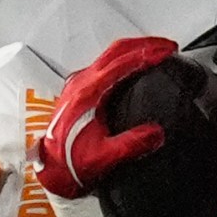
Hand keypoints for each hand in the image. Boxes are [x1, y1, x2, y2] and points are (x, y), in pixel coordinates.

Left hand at [35, 36, 178, 197]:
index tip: (168, 51)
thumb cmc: (69, 163)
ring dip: (133, 51)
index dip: (149, 53)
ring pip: (108, 56)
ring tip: (154, 55)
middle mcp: (81, 83)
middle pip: (116, 51)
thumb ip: (132, 145)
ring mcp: (77, 85)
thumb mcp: (103, 157)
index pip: (123, 61)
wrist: (48, 172)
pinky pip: (103, 66)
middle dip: (144, 44)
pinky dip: (123, 61)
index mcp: (88, 92)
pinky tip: (132, 72)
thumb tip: (157, 133)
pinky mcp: (77, 92)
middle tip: (167, 47)